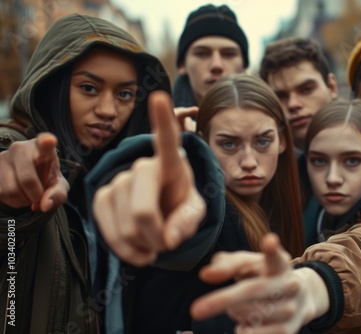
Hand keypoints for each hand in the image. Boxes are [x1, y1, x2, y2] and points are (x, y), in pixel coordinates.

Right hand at [0, 133, 68, 211]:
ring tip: (29, 195)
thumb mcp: (59, 185)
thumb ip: (57, 194)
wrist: (29, 175)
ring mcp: (2, 157)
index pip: (44, 142)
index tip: (49, 141)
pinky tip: (19, 196)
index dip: (46, 142)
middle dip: (35, 195)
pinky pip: (0, 194)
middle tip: (39, 197)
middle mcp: (20, 148)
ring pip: (11, 190)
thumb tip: (44, 205)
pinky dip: (13, 202)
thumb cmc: (47, 177)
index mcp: (42, 147)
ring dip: (23, 200)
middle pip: (27, 179)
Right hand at [93, 91, 205, 266]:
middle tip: (166, 247)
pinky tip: (136, 252)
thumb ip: (188, 223)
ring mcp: (119, 179)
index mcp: (173, 163)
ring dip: (142, 246)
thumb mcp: (195, 213)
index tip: (160, 98)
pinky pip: (106, 228)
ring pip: (125, 225)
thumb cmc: (182, 207)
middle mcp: (143, 165)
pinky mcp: (102, 195)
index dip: (163, 120)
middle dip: (155, 238)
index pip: (168, 139)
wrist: (162, 214)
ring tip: (154, 246)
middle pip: (142, 211)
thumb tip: (168, 238)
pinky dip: (122, 249)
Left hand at [191, 234, 328, 333]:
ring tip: (236, 309)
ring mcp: (292, 308)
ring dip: (235, 313)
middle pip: (253, 290)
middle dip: (223, 300)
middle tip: (195, 310)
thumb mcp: (249, 264)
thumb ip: (227, 265)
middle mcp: (290, 284)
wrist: (301, 297)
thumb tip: (206, 274)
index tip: (269, 240)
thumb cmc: (265, 275)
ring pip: (252, 314)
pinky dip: (245, 331)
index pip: (275, 256)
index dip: (271, 249)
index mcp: (279, 263)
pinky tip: (243, 327)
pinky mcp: (290, 330)